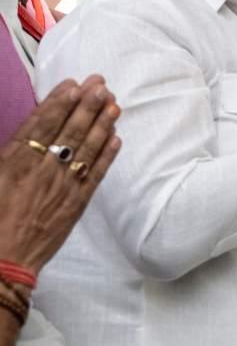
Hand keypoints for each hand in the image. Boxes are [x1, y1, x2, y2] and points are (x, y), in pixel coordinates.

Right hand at [0, 76, 121, 270]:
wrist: (3, 261)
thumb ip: (10, 155)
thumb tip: (28, 133)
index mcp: (14, 163)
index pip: (41, 125)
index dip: (59, 103)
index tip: (74, 85)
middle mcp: (42, 170)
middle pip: (69, 131)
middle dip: (87, 105)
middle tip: (102, 85)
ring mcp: (62, 186)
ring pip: (86, 148)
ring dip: (102, 124)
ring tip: (114, 104)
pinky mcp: (76, 204)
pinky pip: (96, 174)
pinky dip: (107, 155)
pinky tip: (117, 138)